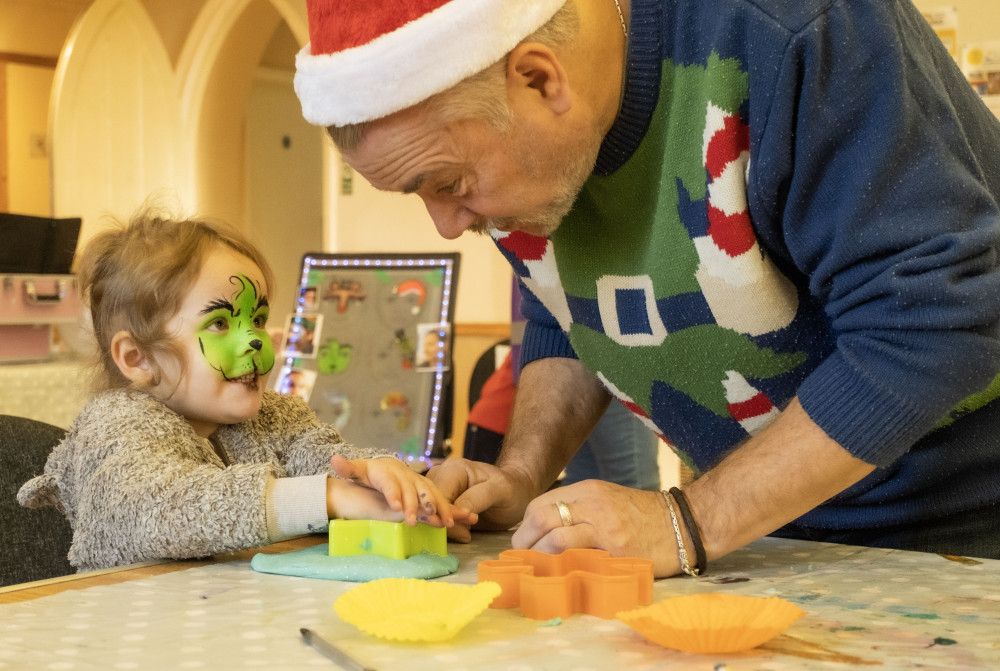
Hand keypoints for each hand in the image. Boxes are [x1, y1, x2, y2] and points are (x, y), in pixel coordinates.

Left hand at [328, 455, 475, 527]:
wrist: (389, 468)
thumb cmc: (372, 473)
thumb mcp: (358, 471)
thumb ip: (347, 468)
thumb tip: (334, 460)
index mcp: (389, 473)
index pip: (390, 484)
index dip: (393, 494)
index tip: (395, 507)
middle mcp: (407, 478)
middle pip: (413, 492)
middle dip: (416, 507)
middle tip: (416, 521)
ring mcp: (420, 485)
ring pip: (431, 496)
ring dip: (439, 509)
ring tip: (446, 522)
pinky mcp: (429, 493)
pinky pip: (442, 501)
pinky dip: (453, 509)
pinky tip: (468, 519)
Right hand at [426, 458, 535, 541]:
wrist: (513, 493)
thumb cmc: (509, 488)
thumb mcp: (500, 490)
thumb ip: (479, 497)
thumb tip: (458, 511)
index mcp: (454, 469)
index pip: (440, 494)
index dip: (447, 514)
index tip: (466, 528)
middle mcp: (441, 478)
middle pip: (430, 505)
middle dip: (446, 523)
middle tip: (467, 533)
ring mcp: (438, 492)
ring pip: (430, 515)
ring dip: (447, 528)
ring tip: (468, 532)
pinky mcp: (440, 506)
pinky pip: (436, 520)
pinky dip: (448, 531)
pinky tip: (465, 533)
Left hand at [512, 480, 680, 577]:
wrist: (685, 523)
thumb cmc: (643, 516)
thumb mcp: (607, 500)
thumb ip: (579, 510)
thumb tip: (545, 534)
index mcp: (587, 491)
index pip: (539, 505)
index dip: (525, 528)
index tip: (524, 546)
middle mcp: (593, 505)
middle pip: (540, 519)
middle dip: (525, 543)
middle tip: (526, 561)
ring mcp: (605, 528)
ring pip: (556, 540)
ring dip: (541, 559)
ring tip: (541, 573)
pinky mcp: (618, 552)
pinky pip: (582, 562)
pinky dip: (567, 572)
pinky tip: (566, 580)